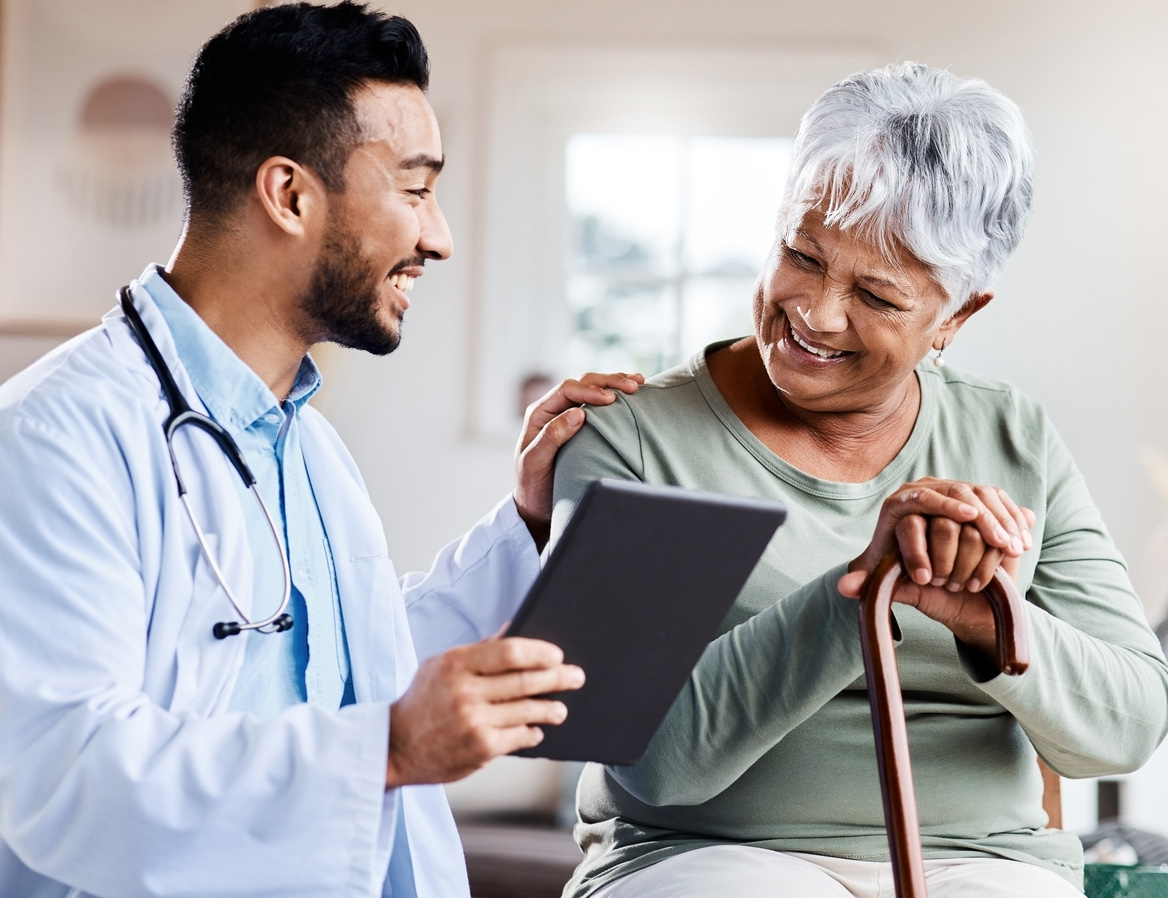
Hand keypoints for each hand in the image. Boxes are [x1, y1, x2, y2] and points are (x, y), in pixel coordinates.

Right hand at [385, 636, 584, 788]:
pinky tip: (536, 730)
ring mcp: (475, 721)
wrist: (395, 746)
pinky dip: (532, 732)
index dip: (539, 652)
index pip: (510, 651)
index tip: (556, 655)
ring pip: (528, 710)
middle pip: (525, 680)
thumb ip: (479, 650)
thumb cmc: (422, 701)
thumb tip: (512, 629)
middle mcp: (466, 691)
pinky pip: (519, 736)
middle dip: (558, 678)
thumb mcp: (441, 665)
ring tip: (560, 708)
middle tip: (576, 676)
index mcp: (456, 663)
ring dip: (551, 708)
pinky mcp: (481, 748)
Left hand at [513, 372, 642, 549]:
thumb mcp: (535, 463)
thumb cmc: (533, 486)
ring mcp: (567, 416)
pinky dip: (616, 396)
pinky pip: (598, 405)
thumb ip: (552, 437)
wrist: (535, 505)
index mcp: (539, 413)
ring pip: (592, 389)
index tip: (611, 399)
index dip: (590, 391)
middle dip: (608, 382)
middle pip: (582, 383)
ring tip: (639, 382)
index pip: (566, 390)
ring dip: (615, 384)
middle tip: (633, 386)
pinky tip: (633, 396)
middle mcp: (553, 409)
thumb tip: (578, 413)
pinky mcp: (581, 425)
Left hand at [838, 478, 1034, 653]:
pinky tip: (1020, 543)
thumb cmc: (909, 580)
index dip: (944, 506)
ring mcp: (954, 491)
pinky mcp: (980, 498)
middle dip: (981, 518)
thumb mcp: (890, 583)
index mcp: (899, 505)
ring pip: (982, 495)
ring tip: (1011, 547)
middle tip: (998, 540)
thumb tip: (844, 587)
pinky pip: (1000, 501)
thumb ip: (869, 584)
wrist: (937, 577)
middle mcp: (925, 490)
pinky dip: (1012, 520)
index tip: (966, 518)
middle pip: (956, 492)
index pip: (919, 498)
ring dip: (1000, 521)